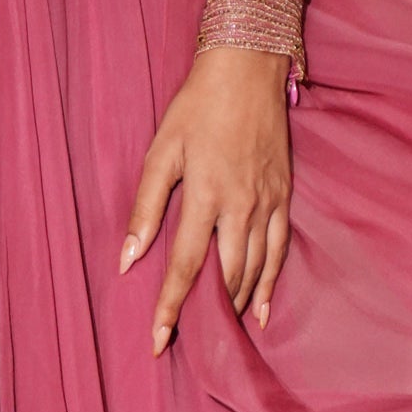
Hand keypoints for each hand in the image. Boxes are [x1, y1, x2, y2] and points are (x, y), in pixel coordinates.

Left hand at [120, 45, 292, 352]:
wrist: (248, 70)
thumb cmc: (197, 106)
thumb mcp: (162, 150)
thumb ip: (146, 206)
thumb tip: (128, 257)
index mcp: (207, 195)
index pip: (186, 266)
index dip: (171, 306)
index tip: (158, 341)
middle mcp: (242, 205)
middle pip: (226, 276)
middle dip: (208, 314)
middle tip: (189, 341)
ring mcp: (268, 202)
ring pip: (255, 268)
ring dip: (238, 303)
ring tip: (220, 330)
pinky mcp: (284, 195)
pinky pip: (280, 249)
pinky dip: (272, 282)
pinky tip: (262, 309)